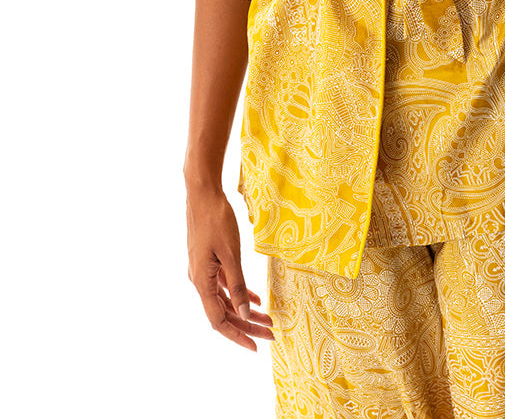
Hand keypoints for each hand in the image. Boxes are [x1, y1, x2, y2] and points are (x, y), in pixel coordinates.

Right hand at [186, 184, 274, 349]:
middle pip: (224, 312)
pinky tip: (255, 298)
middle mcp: (200, 280)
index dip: (237, 335)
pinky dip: (240, 292)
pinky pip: (225, 284)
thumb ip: (237, 284)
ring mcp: (204, 270)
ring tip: (268, 318)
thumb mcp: (231, 253)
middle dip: (247, 325)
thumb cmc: (216, 219)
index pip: (218, 320)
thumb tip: (244, 313)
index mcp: (201, 281)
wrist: (203, 192)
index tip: (255, 346)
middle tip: (270, 333)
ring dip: (245, 310)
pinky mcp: (209, 260)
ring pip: (225, 298)